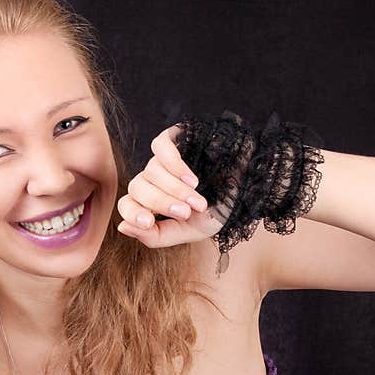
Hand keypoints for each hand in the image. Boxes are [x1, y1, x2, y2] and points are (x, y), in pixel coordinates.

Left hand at [117, 124, 224, 247]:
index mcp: (153, 203)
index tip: (149, 222)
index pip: (127, 204)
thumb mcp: (191, 231)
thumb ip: (157, 236)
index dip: (133, 213)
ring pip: (151, 171)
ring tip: (200, 200)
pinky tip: (192, 179)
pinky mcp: (176, 138)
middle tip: (186, 212)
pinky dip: (173, 165)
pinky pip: (160, 146)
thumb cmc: (221, 209)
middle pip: (137, 188)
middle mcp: (155, 180)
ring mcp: (164, 159)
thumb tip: (123, 228)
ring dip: (176, 189)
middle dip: (161, 203)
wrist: (251, 187)